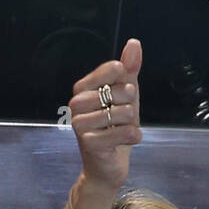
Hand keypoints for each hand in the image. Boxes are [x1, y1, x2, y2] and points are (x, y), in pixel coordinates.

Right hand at [69, 38, 141, 195]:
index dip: (127, 82)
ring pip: (126, 112)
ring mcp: (79, 124)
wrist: (107, 165)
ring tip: (119, 131)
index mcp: (81, 89)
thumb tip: (133, 43)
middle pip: (122, 90)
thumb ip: (129, 70)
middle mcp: (75, 104)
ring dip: (131, 124)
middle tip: (118, 119)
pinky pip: (125, 131)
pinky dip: (133, 137)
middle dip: (130, 106)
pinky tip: (123, 142)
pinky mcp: (88, 143)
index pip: (114, 69)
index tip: (119, 97)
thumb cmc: (114, 127)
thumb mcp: (125, 96)